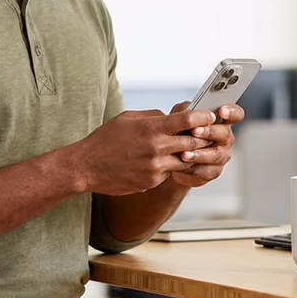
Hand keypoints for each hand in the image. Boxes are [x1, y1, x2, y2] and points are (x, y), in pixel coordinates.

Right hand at [73, 108, 217, 194]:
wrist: (86, 167)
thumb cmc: (105, 139)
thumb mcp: (128, 118)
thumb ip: (152, 116)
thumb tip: (171, 116)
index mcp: (150, 128)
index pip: (187, 119)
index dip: (203, 116)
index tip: (210, 115)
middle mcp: (155, 148)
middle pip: (192, 142)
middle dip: (203, 137)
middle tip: (209, 133)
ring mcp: (155, 168)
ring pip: (185, 160)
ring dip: (190, 154)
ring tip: (190, 148)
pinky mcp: (151, 182)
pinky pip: (169, 173)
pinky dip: (170, 166)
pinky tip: (164, 162)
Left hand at [167, 103, 244, 187]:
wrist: (171, 157)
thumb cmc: (180, 133)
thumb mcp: (180, 117)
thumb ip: (185, 111)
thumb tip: (187, 109)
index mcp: (221, 121)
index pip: (235, 114)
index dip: (232, 112)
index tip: (222, 111)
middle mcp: (224, 138)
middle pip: (225, 134)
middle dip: (209, 132)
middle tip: (194, 131)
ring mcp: (221, 155)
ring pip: (216, 155)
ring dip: (200, 154)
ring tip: (184, 153)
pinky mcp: (213, 171)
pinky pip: (207, 170)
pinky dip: (194, 167)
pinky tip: (183, 163)